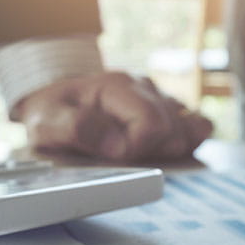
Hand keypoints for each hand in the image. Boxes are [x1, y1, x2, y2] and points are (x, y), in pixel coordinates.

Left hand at [13, 72, 212, 160]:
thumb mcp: (46, 121)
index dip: (136, 149)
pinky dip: (188, 142)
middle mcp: (144, 88)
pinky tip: (163, 152)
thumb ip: (76, 128)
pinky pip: (198, 125)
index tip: (113, 158)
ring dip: (170, 149)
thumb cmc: (51, 113)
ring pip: (192, 127)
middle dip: (151, 153)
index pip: (151, 124)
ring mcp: (159, 98)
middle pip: (174, 129)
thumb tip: (116, 145)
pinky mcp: (167, 111)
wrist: (52, 101)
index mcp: (118, 86)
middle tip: (122, 158)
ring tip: (140, 153)